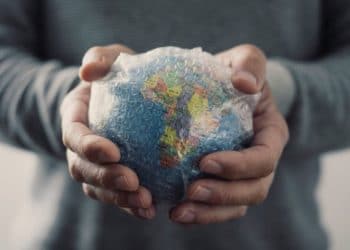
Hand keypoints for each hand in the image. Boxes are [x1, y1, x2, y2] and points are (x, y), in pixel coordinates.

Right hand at [60, 44, 155, 218]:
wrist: (125, 96)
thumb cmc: (117, 76)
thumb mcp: (110, 59)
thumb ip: (99, 59)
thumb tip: (88, 71)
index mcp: (76, 118)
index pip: (74, 136)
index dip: (89, 147)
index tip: (113, 152)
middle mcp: (80, 147)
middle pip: (83, 169)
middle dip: (106, 179)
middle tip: (133, 183)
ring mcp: (94, 164)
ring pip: (98, 188)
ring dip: (119, 199)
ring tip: (146, 202)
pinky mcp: (112, 176)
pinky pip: (116, 196)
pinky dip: (130, 206)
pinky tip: (151, 210)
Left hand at [170, 45, 288, 223]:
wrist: (224, 90)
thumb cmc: (234, 74)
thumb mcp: (245, 59)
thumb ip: (250, 63)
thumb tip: (244, 83)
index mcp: (271, 135)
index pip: (264, 159)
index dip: (239, 166)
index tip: (206, 162)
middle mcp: (261, 161)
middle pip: (254, 190)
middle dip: (224, 195)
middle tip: (191, 191)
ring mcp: (243, 176)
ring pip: (235, 206)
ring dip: (208, 212)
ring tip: (178, 211)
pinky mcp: (223, 183)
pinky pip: (216, 207)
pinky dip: (198, 213)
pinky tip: (173, 210)